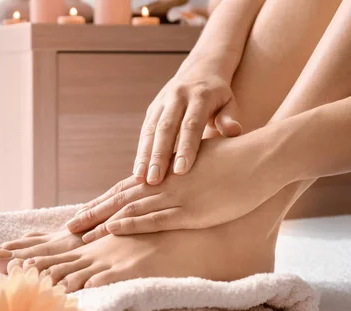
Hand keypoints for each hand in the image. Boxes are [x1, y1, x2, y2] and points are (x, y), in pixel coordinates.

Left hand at [68, 134, 287, 241]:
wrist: (261, 156)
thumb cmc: (232, 160)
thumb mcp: (199, 167)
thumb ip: (181, 178)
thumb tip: (172, 184)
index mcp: (163, 177)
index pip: (124, 190)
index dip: (101, 204)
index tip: (81, 215)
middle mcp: (163, 186)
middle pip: (119, 200)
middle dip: (91, 214)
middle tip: (67, 228)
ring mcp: (175, 197)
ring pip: (130, 210)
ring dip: (102, 222)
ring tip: (79, 233)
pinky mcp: (192, 210)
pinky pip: (156, 218)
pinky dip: (132, 223)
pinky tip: (113, 227)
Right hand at [134, 59, 241, 184]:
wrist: (200, 69)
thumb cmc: (219, 95)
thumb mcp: (229, 102)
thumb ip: (229, 117)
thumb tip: (233, 132)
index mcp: (200, 96)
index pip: (191, 124)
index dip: (185, 147)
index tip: (181, 171)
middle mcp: (177, 96)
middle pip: (166, 128)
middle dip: (159, 155)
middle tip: (155, 180)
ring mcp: (162, 102)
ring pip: (151, 130)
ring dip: (145, 155)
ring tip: (141, 178)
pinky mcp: (152, 108)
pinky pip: (145, 131)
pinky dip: (141, 151)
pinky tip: (138, 170)